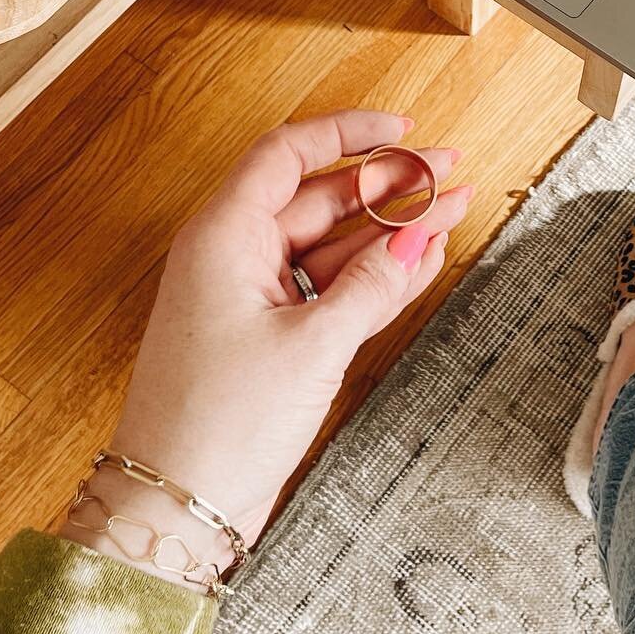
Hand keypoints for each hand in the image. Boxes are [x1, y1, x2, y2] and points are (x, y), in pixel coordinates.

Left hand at [62, 111, 473, 579]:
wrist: (180, 504)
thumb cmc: (218, 425)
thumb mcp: (310, 346)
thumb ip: (370, 286)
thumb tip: (416, 240)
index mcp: (223, 238)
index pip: (288, 155)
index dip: (347, 133)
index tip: (402, 129)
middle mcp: (234, 258)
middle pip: (321, 199)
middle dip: (390, 185)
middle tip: (450, 172)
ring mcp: (253, 299)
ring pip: (334, 245)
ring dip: (394, 231)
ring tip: (454, 210)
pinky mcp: (270, 337)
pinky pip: (331, 289)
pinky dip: (376, 276)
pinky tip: (421, 260)